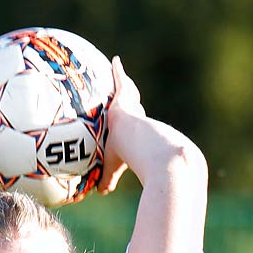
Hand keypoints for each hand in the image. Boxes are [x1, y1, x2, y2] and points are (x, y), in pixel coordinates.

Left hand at [98, 56, 144, 195]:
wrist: (152, 150)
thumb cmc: (135, 160)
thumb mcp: (116, 167)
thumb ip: (108, 177)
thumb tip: (101, 192)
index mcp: (133, 132)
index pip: (130, 124)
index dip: (128, 120)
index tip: (126, 118)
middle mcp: (135, 117)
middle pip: (130, 103)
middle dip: (126, 95)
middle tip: (123, 88)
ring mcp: (131, 107)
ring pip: (125, 90)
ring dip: (122, 80)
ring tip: (117, 68)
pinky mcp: (126, 99)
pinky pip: (121, 80)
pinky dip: (118, 71)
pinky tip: (115, 60)